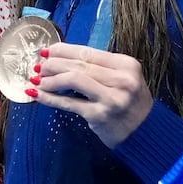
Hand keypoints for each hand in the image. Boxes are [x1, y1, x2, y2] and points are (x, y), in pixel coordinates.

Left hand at [30, 42, 153, 147]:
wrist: (145, 133)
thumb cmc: (129, 102)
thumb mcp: (122, 78)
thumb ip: (97, 67)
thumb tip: (58, 57)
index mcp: (126, 64)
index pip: (87, 52)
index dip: (62, 50)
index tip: (46, 51)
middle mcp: (122, 79)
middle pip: (78, 64)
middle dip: (53, 64)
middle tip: (39, 66)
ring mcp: (111, 98)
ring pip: (72, 79)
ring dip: (50, 79)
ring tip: (37, 79)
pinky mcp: (100, 115)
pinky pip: (68, 103)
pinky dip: (49, 97)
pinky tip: (37, 94)